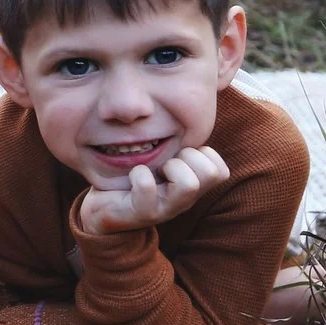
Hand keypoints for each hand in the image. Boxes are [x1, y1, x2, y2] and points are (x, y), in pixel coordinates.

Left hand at [78, 147, 228, 234]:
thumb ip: (178, 144)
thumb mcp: (162, 160)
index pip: (221, 170)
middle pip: (212, 174)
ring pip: (189, 184)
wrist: (104, 209)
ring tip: (154, 170)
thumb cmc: (136, 178)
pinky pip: (147, 186)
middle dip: (188, 157)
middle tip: (166, 163)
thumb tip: (191, 111)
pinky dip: (139, 174)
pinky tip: (133, 175)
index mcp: (193, 186)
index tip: (179, 154)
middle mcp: (184, 200)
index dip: (203, 154)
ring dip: (170, 167)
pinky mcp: (143, 213)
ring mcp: (166, 209)